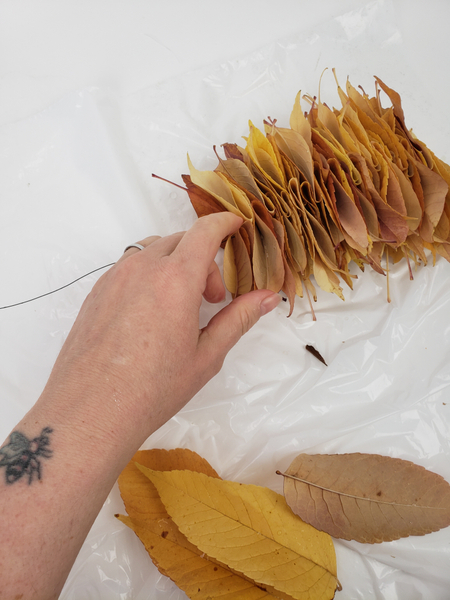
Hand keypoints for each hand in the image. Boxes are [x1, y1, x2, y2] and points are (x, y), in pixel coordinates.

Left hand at [44, 213, 280, 440]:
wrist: (91, 411)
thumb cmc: (152, 389)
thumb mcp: (206, 355)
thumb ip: (238, 319)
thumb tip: (268, 297)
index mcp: (175, 280)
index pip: (204, 232)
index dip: (224, 223)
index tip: (237, 226)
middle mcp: (142, 268)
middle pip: (180, 241)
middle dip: (203, 259)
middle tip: (212, 299)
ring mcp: (114, 277)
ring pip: (152, 250)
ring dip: (174, 264)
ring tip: (179, 305)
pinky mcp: (96, 291)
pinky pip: (129, 266)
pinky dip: (149, 275)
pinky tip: (150, 313)